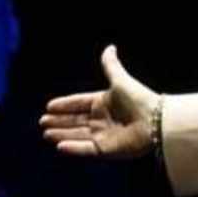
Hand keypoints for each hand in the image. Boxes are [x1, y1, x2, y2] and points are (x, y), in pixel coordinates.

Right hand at [40, 45, 158, 158]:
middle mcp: (103, 120)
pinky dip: (73, 148)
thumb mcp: (120, 80)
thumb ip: (111, 66)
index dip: (65, 105)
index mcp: (104, 102)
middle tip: (42, 122)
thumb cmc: (139, 98)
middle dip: (59, 121)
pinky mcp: (107, 149)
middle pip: (76, 121)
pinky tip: (59, 146)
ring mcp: (104, 135)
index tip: (49, 106)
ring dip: (62, 134)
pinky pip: (86, 149)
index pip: (80, 103)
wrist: (155, 120)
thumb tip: (110, 47)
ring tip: (46, 133)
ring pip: (77, 135)